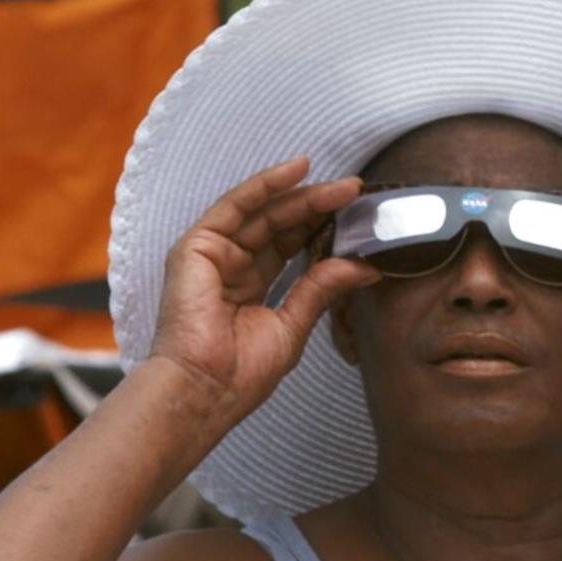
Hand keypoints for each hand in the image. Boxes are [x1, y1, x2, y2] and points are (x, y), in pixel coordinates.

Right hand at [148, 157, 378, 425]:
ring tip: (343, 186)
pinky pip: (236, 206)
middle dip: (319, 207)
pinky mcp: (197, 246)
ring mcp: (212, 254)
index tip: (359, 217)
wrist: (205, 390)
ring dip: (303, 194)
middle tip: (357, 193)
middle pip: (280, 226)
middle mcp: (230, 265)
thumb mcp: (293, 324)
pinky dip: (266, 185)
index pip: (290, 247)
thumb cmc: (240, 373)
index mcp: (250, 287)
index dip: (323, 229)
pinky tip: (297, 170)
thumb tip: (364, 266)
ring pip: (264, 212)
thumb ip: (322, 289)